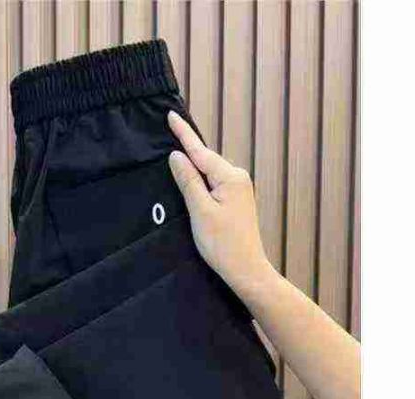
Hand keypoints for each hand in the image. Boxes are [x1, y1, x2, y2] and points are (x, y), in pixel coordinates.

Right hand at [167, 110, 274, 295]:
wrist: (246, 269)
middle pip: (205, 160)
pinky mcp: (236, 201)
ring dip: (192, 166)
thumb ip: (188, 181)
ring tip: (173, 154)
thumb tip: (177, 156)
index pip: (200, 151)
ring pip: (209, 172)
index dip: (183, 134)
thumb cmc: (222, 244)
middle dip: (187, 149)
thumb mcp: (200, 211)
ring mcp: (238, 189)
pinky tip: (190, 180)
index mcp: (229, 176)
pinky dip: (200, 180)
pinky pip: (213, 183)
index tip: (171, 114)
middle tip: (168, 130)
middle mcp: (237, 177)